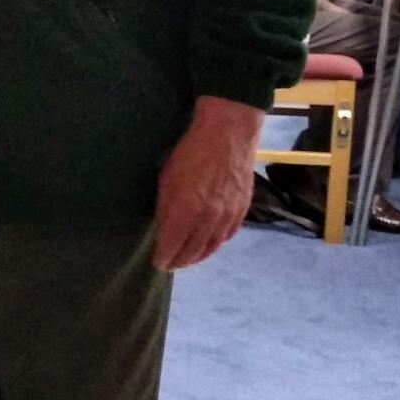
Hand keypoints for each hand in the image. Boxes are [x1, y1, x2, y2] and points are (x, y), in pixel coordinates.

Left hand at [152, 96, 262, 270]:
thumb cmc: (190, 152)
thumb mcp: (167, 179)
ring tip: (187, 260)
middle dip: (179, 261)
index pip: (172, 248)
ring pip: (212, 247)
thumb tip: (164, 232)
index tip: (158, 262)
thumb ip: (165, 209)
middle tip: (170, 264)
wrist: (228, 134)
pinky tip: (208, 244)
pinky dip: (215, 244)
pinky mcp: (242, 210)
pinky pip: (227, 236)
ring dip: (198, 256)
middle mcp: (208, 220)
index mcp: (186, 212)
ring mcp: (228, 217)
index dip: (164, 258)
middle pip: (192, 252)